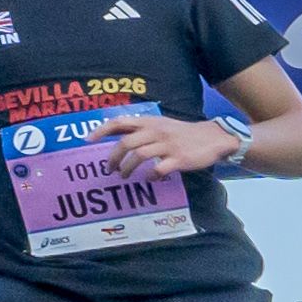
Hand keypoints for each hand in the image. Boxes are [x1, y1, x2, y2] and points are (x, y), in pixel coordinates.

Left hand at [104, 113, 245, 177]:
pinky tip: (148, 179)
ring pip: (139, 156)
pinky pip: (158, 169)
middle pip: (126, 143)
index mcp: (150, 122)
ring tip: (123, 176)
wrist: (213, 138)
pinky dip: (150, 175)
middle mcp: (156, 131)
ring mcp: (168, 145)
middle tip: (108, 169)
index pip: (120, 122)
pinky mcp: (179, 159)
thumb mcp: (161, 124)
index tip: (88, 140)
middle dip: (113, 158)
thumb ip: (141, 129)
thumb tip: (115, 134)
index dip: (102, 130)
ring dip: (127, 168)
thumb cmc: (182, 133)